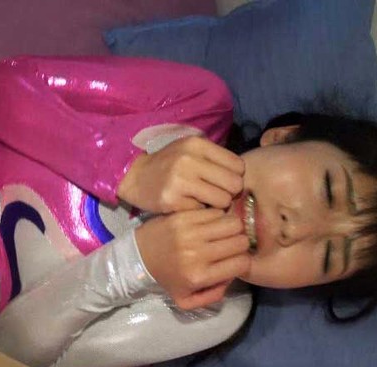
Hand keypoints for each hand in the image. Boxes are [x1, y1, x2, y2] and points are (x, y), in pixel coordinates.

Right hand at [117, 136, 243, 212]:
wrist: (134, 176)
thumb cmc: (169, 164)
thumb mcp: (189, 150)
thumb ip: (214, 158)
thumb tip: (242, 175)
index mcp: (197, 144)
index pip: (238, 165)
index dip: (235, 176)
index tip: (223, 181)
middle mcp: (189, 160)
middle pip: (234, 184)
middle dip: (229, 192)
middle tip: (217, 194)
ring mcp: (180, 181)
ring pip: (222, 200)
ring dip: (216, 204)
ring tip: (204, 201)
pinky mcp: (172, 201)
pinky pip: (203, 212)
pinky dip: (199, 212)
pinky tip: (189, 206)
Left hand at [135, 209, 250, 309]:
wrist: (139, 256)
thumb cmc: (166, 277)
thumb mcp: (186, 300)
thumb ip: (213, 297)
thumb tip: (232, 278)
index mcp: (199, 276)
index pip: (241, 264)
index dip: (243, 261)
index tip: (235, 260)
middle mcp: (197, 254)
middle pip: (240, 242)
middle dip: (240, 244)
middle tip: (230, 246)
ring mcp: (191, 232)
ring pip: (232, 223)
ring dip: (232, 229)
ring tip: (224, 233)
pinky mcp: (184, 216)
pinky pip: (216, 212)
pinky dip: (218, 217)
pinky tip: (211, 224)